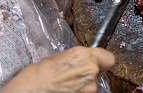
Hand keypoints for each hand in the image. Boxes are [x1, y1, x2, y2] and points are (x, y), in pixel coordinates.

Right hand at [0, 46, 114, 92]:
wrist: (34, 88)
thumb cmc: (44, 71)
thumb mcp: (66, 55)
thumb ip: (82, 57)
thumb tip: (90, 59)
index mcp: (85, 54)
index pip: (109, 58)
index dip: (102, 61)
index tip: (98, 64)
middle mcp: (90, 69)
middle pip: (100, 71)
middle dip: (92, 72)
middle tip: (77, 74)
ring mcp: (89, 86)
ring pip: (93, 84)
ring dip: (84, 84)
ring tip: (68, 82)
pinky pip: (87, 92)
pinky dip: (80, 91)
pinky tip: (67, 89)